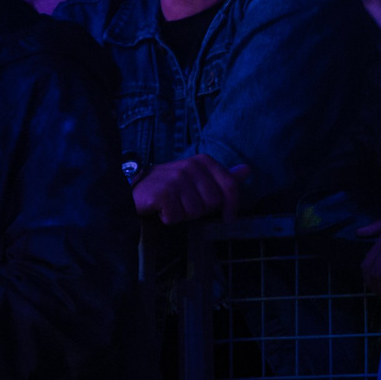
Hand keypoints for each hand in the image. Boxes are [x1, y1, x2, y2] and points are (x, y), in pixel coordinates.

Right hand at [132, 155, 249, 224]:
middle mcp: (191, 166)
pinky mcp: (163, 193)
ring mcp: (176, 178)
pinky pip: (177, 217)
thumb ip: (223, 176)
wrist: (133, 189)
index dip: (231, 206)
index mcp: (203, 161)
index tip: (227, 218)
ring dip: (183, 214)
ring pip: (196, 212)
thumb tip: (247, 170)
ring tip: (171, 206)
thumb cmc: (169, 187)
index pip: (229, 186)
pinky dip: (168, 218)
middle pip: (213, 203)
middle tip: (183, 204)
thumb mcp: (198, 179)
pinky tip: (161, 210)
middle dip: (200, 210)